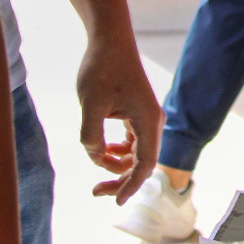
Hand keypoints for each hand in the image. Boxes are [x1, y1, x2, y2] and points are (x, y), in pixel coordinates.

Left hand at [76, 30, 163, 201]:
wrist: (110, 41)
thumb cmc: (102, 69)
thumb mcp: (91, 105)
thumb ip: (92, 137)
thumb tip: (96, 157)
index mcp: (147, 120)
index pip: (145, 164)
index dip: (131, 186)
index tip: (116, 202)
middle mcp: (152, 121)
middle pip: (143, 163)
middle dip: (121, 180)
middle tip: (96, 192)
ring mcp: (146, 117)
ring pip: (137, 154)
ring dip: (118, 166)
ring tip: (96, 169)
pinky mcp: (137, 112)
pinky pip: (132, 142)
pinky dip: (119, 152)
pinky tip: (103, 151)